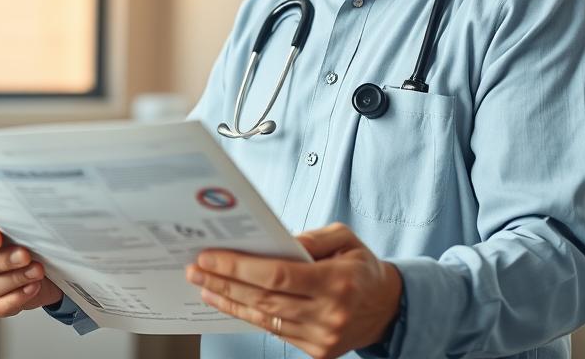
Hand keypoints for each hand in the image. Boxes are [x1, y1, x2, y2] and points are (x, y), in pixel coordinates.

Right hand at [0, 219, 63, 317]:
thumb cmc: (24, 235)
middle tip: (25, 255)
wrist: (45, 259)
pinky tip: (33, 286)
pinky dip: (18, 297)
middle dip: (2, 261)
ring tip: (37, 270)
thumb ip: (8, 221)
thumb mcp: (16, 223)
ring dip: (15, 278)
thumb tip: (14, 218)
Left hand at [185, 222, 401, 358]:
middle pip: (264, 299)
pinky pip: (274, 332)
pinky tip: (229, 301)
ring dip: (229, 301)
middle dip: (224, 281)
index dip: (239, 267)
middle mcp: (329, 313)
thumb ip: (311, 238)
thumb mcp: (344, 239)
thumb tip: (274, 240)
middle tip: (196, 268)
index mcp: (337, 282)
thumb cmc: (362, 268)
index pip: (277, 275)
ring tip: (204, 284)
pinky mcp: (317, 352)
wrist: (389, 308)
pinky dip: (248, 315)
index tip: (210, 257)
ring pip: (264, 318)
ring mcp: (322, 337)